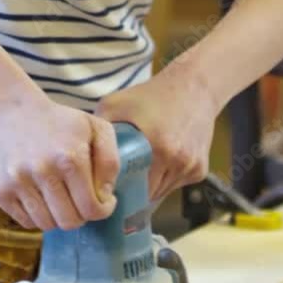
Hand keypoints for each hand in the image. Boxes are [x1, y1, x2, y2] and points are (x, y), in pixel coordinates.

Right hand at [0, 95, 118, 230]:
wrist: (11, 112)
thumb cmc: (59, 123)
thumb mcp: (95, 128)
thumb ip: (109, 162)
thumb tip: (104, 196)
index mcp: (70, 157)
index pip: (92, 208)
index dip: (102, 210)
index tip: (102, 202)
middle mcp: (42, 171)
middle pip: (70, 222)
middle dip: (81, 216)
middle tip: (81, 201)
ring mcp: (18, 182)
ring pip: (47, 225)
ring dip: (59, 217)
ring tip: (61, 198)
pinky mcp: (0, 190)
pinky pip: (26, 222)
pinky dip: (38, 216)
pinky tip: (42, 197)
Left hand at [96, 70, 219, 200]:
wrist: (195, 87)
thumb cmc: (153, 95)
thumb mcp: (116, 103)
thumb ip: (98, 131)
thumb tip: (81, 157)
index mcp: (158, 146)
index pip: (133, 188)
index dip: (119, 190)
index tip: (109, 187)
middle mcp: (178, 160)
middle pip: (148, 194)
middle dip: (134, 191)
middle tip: (122, 178)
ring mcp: (191, 167)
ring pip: (163, 192)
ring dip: (150, 185)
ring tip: (143, 166)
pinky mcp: (201, 170)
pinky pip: (176, 184)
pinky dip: (166, 178)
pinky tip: (162, 159)